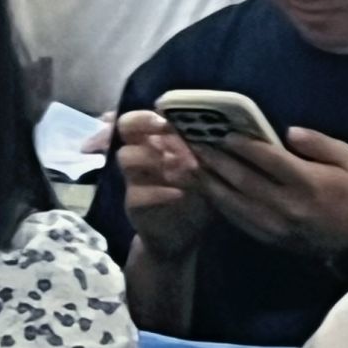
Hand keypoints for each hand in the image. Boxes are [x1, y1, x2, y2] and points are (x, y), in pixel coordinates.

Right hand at [112, 110, 209, 262]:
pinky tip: (180, 193)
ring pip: (127, 157)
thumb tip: (222, 125)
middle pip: (125, 127)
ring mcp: (133, 179)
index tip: (164, 113)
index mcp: (157, 140)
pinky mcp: (133, 205)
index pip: (140, 116)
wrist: (186, 235)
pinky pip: (137, 193)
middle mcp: (141, 154)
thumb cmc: (198, 192)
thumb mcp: (205, 167)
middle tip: (167, 127)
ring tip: (186, 163)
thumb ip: (206, 147)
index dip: (148, 112)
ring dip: (156, 156)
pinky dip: (160, 191)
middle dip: (144, 123)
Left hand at [192, 125, 347, 259]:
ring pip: (235, 203)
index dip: (244, 146)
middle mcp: (286, 205)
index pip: (268, 160)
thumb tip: (288, 132)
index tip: (224, 132)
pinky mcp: (268, 238)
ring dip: (212, 183)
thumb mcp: (347, 158)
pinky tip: (209, 190)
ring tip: (194, 166)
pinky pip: (238, 220)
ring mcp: (274, 225)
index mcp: (306, 182)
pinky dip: (220, 204)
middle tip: (197, 145)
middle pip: (244, 181)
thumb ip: (318, 142)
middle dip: (218, 161)